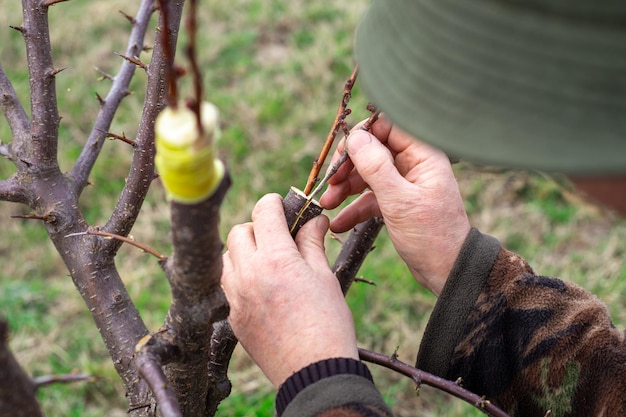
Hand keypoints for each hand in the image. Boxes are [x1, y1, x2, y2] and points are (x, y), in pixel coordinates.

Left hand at [221, 194, 358, 386]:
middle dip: (257, 227)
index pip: (263, 212)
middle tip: (277, 237)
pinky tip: (258, 286)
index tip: (281, 204)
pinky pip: (224, 284)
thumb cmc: (328, 324)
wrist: (314, 372)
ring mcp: (235, 297)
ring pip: (226, 257)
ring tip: (265, 262)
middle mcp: (248, 274)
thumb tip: (315, 220)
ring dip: (242, 251)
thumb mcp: (325, 277)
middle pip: (239, 231)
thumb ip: (312, 244)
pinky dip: (237, 276)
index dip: (274, 202)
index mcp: (276, 259)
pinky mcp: (231, 317)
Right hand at [320, 117, 470, 294]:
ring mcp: (404, 185)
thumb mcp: (400, 201)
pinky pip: (369, 199)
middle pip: (372, 151)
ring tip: (326, 203)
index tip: (342, 154)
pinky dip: (353, 209)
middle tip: (330, 181)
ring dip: (344, 187)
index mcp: (422, 156)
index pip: (387, 127)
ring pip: (366, 175)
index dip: (362, 136)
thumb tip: (355, 138)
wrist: (447, 272)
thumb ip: (376, 167)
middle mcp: (413, 166)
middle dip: (348, 165)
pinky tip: (337, 223)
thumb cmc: (431, 235)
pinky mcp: (396, 204)